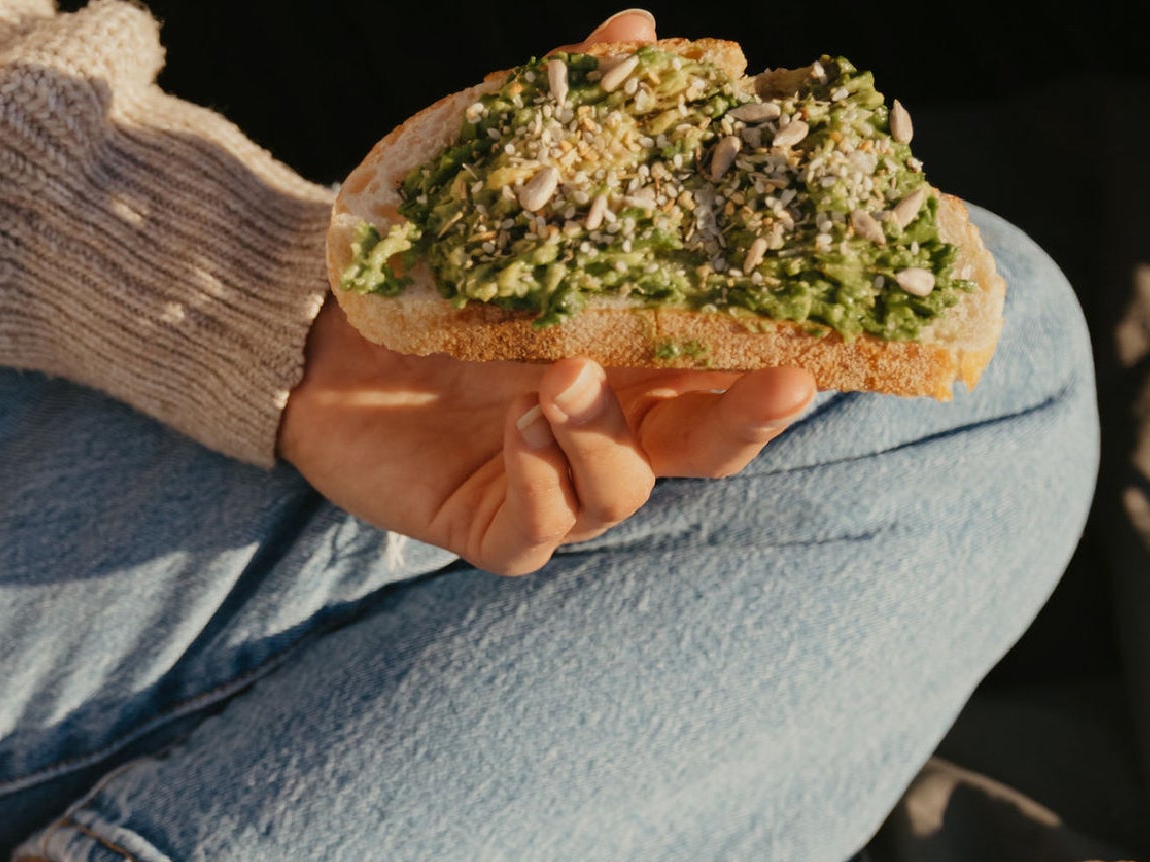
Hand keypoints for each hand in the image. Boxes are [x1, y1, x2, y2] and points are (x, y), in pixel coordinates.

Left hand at [277, 11, 818, 575]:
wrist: (313, 334)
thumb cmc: (428, 270)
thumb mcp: (499, 189)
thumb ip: (570, 119)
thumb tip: (638, 28)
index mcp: (641, 358)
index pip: (736, 366)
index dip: (792, 351)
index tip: (836, 322)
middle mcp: (615, 426)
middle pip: (714, 446)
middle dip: (754, 417)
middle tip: (787, 379)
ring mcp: (557, 481)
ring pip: (623, 487)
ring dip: (605, 432)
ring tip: (562, 376)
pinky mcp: (492, 523)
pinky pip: (538, 525)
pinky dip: (539, 476)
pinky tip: (516, 423)